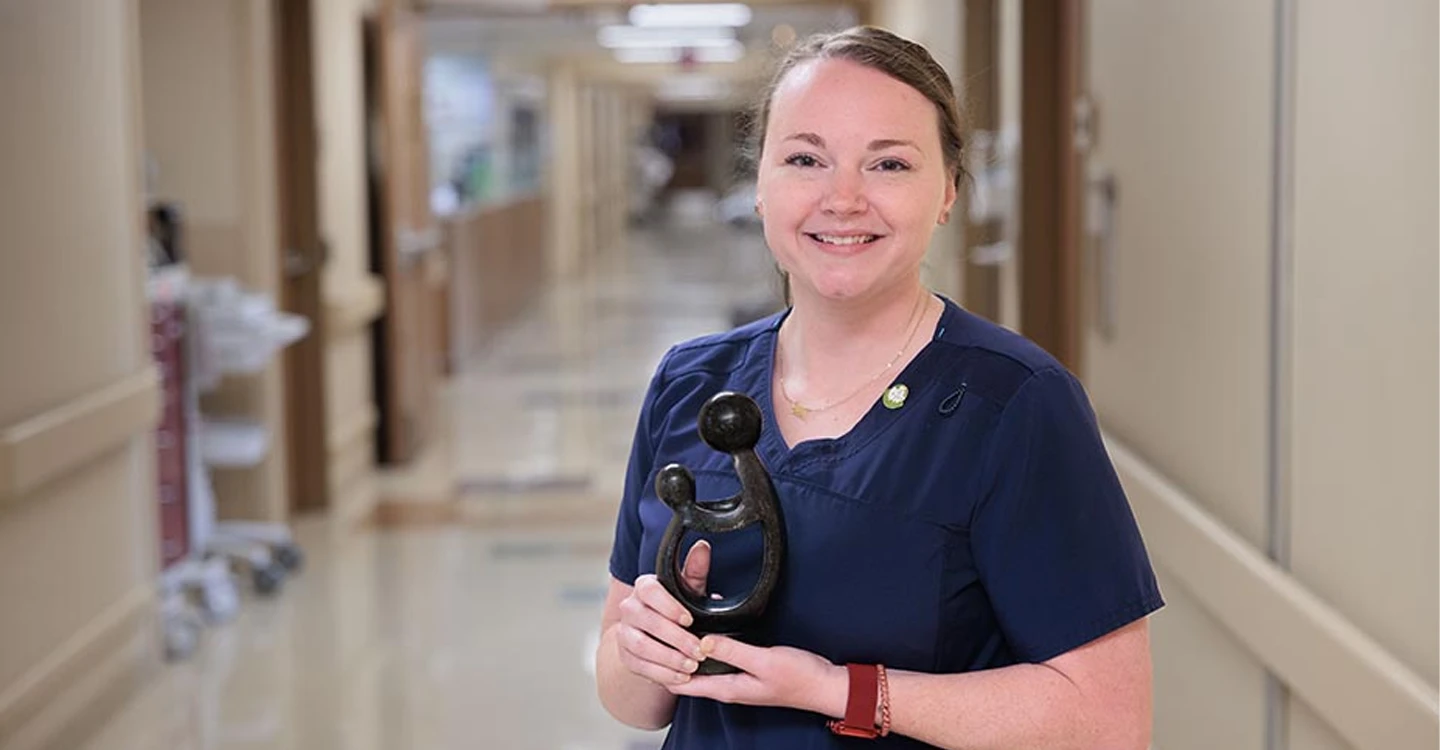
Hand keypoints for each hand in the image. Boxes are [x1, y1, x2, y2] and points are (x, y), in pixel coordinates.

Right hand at [614, 540, 712, 686]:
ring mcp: (624, 633)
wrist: (652, 636)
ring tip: (692, 665)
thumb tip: (703, 547)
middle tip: (699, 650)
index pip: (650, 591)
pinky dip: (662, 673)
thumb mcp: (687, 591)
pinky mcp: (625, 656)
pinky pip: (641, 667)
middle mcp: (629, 608)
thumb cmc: (675, 609)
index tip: (689, 619)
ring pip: (642, 646)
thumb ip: (694, 571)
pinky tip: (681, 677)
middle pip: (648, 622)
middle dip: (676, 638)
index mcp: (644, 588)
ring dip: (669, 658)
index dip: (669, 606)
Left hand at [667, 635, 841, 715]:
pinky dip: (705, 644)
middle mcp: (727, 685)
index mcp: (726, 688)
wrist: (824, 685)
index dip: (661, 666)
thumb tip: (702, 641)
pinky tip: (703, 626)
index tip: (653, 642)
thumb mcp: (764, 661)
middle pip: (685, 675)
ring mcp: (735, 677)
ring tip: (672, 625)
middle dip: (668, 656)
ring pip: (700, 666)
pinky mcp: (745, 668)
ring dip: (685, 649)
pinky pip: (716, 657)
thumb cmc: (799, 678)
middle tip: (657, 628)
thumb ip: (732, 651)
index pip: (680, 684)